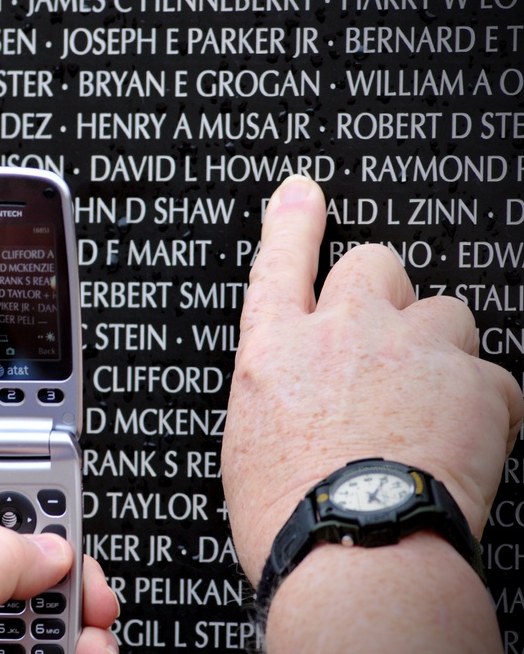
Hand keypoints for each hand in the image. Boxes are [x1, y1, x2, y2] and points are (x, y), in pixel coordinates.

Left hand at [0, 481, 119, 653]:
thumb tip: (48, 547)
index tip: (50, 494)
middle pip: (18, 549)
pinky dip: (83, 650)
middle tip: (72, 572)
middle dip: (55, 561)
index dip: (7, 490)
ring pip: (50, 602)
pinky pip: (63, 647)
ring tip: (76, 630)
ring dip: (75, 613)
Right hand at [222, 175, 523, 582]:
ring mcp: (409, 352)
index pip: (278, 264)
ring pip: (446, 314)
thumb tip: (305, 386)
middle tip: (391, 345)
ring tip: (431, 414)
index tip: (303, 193)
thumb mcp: (252, 443)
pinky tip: (462, 448)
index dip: (292, 222)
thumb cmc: (293, 516)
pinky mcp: (472, 382)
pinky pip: (494, 378)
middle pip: (376, 265)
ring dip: (442, 353)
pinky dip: (486, 409)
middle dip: (386, 294)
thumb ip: (281, 390)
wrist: (356, 553)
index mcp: (275, 352)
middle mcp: (341, 335)